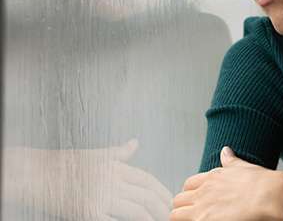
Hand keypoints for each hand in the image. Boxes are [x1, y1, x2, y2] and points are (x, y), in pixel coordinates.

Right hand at [3, 139, 173, 219]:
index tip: (171, 201)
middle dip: (161, 208)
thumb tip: (134, 143)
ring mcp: (101, 197)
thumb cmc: (66, 165)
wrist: (36, 174)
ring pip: (136, 210)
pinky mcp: (88, 212)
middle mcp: (112, 180)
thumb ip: (119, 153)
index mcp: (115, 167)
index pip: (147, 180)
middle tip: (171, 217)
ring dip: (151, 218)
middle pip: (146, 196)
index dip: (162, 192)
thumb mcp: (96, 154)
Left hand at [171, 147, 282, 220]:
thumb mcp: (244, 167)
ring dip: (182, 218)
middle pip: (179, 200)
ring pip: (175, 215)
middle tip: (194, 215)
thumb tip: (226, 150)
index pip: (189, 185)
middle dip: (184, 207)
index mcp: (211, 178)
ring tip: (196, 220)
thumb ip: (231, 161)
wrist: (271, 195)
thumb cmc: (262, 183)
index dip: (191, 194)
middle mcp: (203, 192)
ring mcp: (201, 208)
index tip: (197, 201)